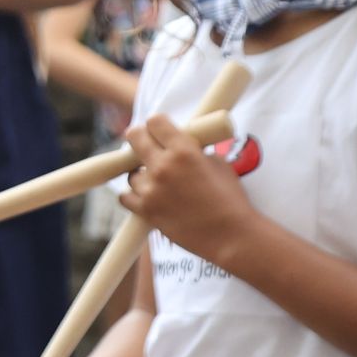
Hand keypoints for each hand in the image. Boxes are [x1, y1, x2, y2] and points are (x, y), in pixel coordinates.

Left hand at [118, 112, 259, 265]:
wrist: (230, 234)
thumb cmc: (230, 198)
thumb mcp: (218, 163)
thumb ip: (194, 151)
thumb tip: (179, 146)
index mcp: (184, 150)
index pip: (156, 122)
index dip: (156, 124)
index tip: (157, 128)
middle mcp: (163, 167)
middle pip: (135, 138)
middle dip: (139, 137)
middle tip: (143, 143)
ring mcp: (150, 189)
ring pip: (132, 173)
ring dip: (142, 174)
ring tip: (158, 181)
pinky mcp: (145, 210)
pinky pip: (126, 196)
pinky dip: (134, 195)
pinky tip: (147, 195)